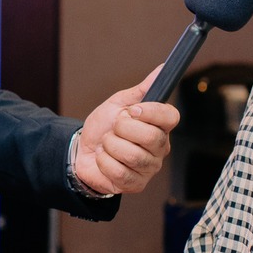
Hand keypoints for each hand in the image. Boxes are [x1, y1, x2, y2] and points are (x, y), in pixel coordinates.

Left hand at [76, 67, 180, 195]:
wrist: (82, 150)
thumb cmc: (104, 126)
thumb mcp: (119, 103)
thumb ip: (142, 90)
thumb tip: (161, 68)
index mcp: (160, 126)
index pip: (170, 117)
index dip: (150, 112)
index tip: (131, 110)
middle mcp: (160, 148)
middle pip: (152, 137)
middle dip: (123, 129)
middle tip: (113, 129)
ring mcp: (149, 168)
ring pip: (134, 155)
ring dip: (110, 146)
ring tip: (107, 144)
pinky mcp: (135, 184)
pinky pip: (120, 172)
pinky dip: (104, 162)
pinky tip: (103, 159)